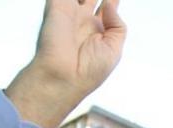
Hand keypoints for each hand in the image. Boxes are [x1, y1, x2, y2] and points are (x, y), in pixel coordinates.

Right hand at [6, 0, 126, 127]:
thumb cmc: (89, 71)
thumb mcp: (114, 50)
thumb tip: (109, 3)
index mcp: (98, 31)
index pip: (108, 8)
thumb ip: (117, 26)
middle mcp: (84, 21)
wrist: (63, 76)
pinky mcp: (55, 6)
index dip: (112, 1)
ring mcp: (69, 12)